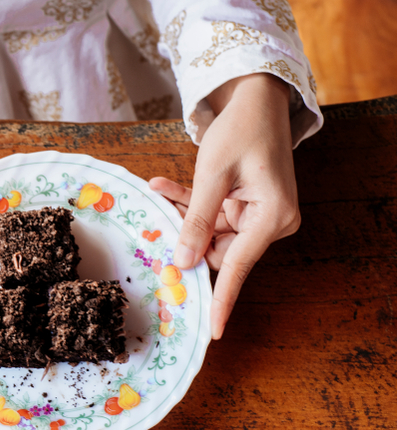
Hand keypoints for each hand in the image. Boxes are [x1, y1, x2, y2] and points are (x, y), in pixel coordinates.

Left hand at [149, 74, 299, 340]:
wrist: (257, 99)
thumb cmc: (241, 131)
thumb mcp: (212, 175)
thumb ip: (196, 219)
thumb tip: (182, 261)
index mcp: (272, 217)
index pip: (238, 266)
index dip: (221, 298)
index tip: (212, 330)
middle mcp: (271, 222)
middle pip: (218, 250)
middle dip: (184, 236)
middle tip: (156, 220)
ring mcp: (257, 216)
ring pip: (208, 233)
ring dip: (182, 215)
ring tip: (158, 188)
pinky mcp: (245, 207)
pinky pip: (211, 216)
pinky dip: (188, 204)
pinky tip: (162, 187)